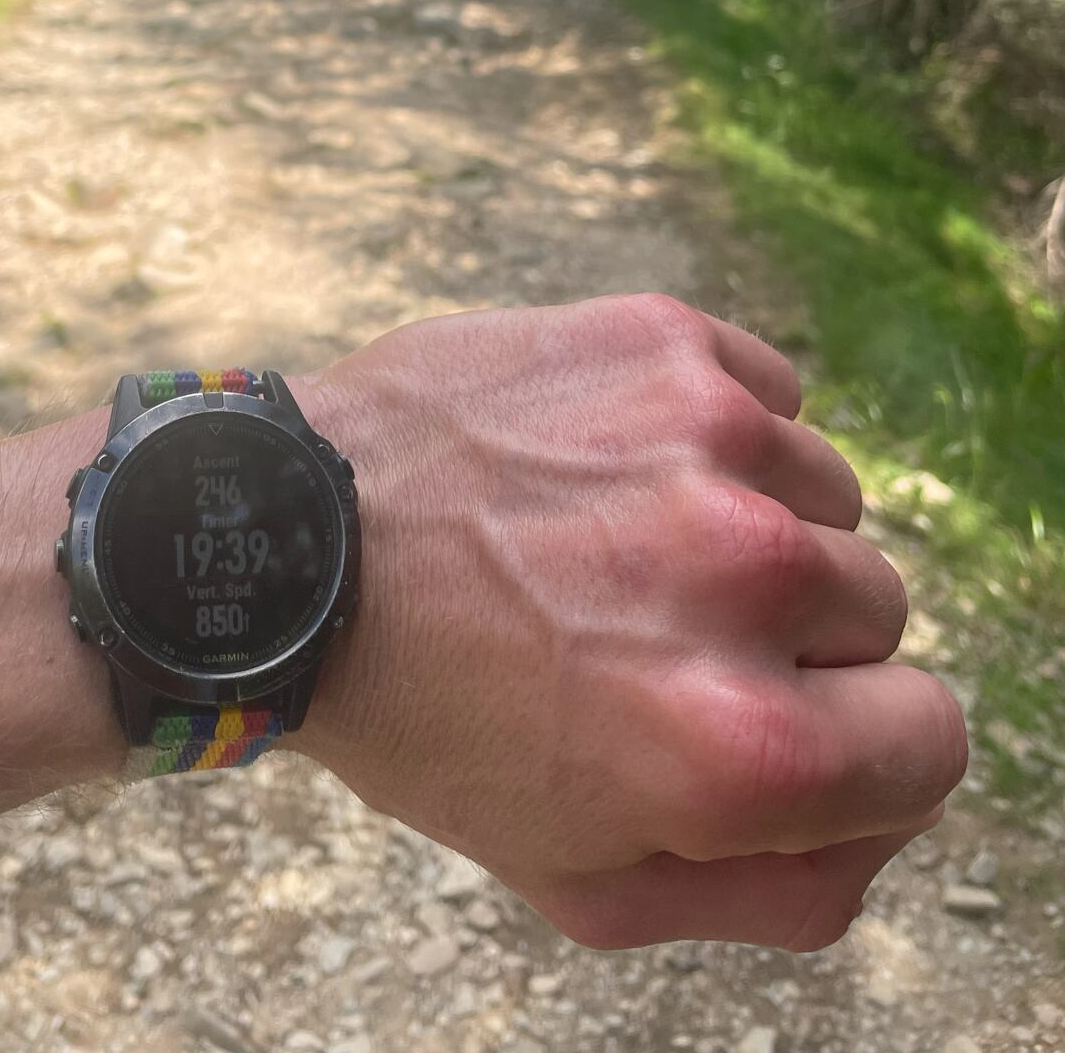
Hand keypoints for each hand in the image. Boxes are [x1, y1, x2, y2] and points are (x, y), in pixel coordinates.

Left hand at [293, 294, 965, 950]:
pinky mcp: (665, 338)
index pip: (931, 738)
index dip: (858, 741)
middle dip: (786, 630)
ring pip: (823, 492)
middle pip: (875, 606)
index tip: (776, 716)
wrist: (292, 543)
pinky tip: (609, 458)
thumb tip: (887, 807)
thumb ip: (783, 884)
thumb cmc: (432, 719)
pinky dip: (713, 428)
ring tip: (610, 536)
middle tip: (645, 625)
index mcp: (742, 746)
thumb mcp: (589, 882)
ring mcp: (710, 439)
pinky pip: (770, 394)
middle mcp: (748, 577)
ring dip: (748, 518)